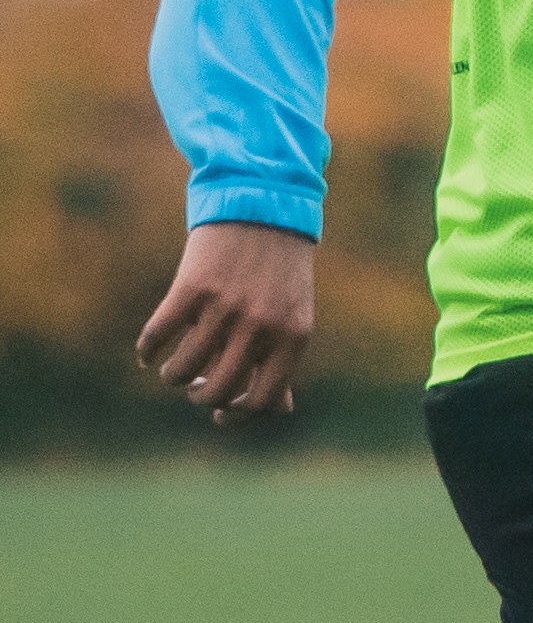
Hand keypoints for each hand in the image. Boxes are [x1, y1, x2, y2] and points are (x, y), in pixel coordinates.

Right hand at [135, 221, 319, 427]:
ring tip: (172, 369)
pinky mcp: (192, 287)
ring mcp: (225, 307)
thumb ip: (282, 361)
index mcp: (293, 338)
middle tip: (196, 387)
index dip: (235, 415)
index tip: (219, 413)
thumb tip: (279, 410)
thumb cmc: (279, 272)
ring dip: (172, 376)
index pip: (262, 400)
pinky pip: (158, 334)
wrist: (263, 208)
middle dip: (201, 397)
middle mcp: (261, 326)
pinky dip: (148, 350)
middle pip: (219, 390)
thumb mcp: (294, 316)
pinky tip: (149, 352)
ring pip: (183, 369)